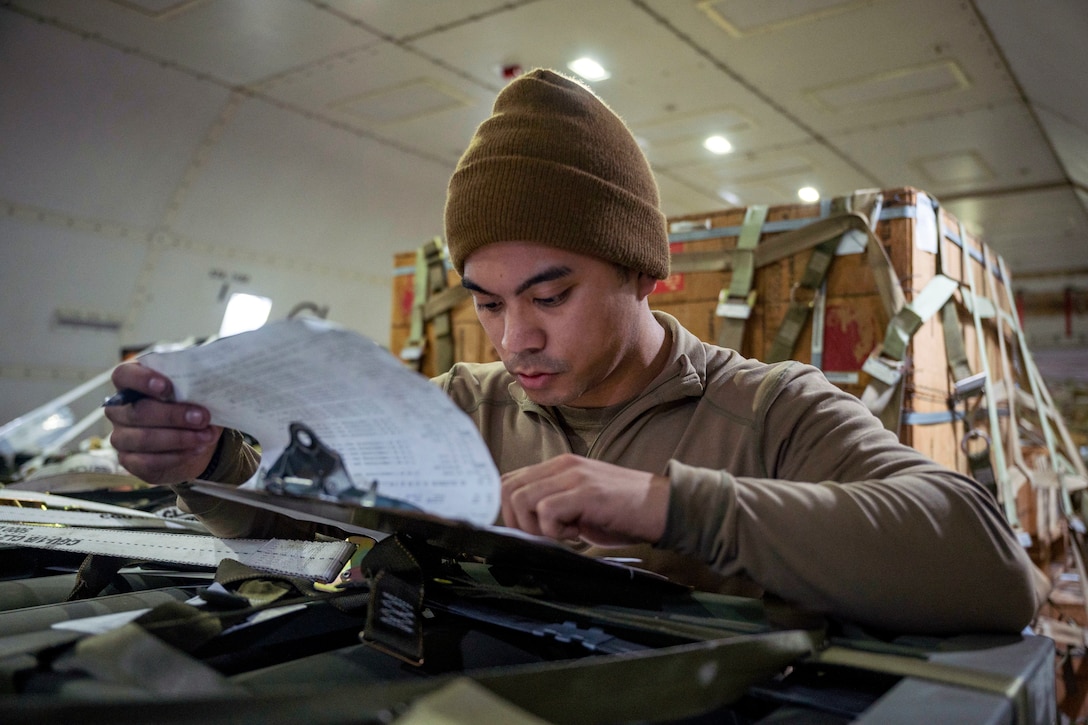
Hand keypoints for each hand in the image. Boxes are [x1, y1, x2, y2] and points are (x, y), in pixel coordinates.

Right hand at [104, 362, 221, 484]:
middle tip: (202, 418)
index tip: (167, 387)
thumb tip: (209, 390)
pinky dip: (175, 456)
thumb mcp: (195, 394)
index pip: (124, 375)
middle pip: (138, 411)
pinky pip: (147, 461)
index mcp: (132, 384)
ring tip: (205, 437)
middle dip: (173, 415)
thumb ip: (195, 388)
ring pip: (143, 438)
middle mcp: (120, 410)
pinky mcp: (128, 460)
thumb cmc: (190, 408)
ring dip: (179, 438)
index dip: (141, 380)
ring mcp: (121, 436)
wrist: (192, 442)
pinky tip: (195, 450)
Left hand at [500, 453, 669, 546]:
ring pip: (522, 499)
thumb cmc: (623, 512)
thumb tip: (523, 525)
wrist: (664, 507)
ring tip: (562, 534)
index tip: (527, 531)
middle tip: (543, 536)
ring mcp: (574, 476)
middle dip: (516, 521)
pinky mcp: (586, 491)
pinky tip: (576, 534)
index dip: (507, 510)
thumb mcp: (580, 504)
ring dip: (536, 527)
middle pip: (507, 489)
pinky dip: (554, 531)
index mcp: (559, 466)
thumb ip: (552, 505)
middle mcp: (563, 465)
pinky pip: (547, 511)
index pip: (509, 480)